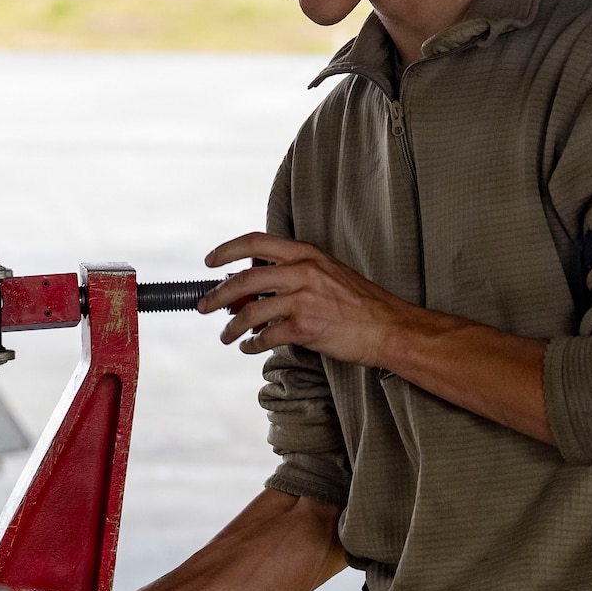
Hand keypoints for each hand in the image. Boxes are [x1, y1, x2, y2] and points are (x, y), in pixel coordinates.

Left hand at [195, 232, 413, 365]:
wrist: (388, 328)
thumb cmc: (360, 303)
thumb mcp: (327, 273)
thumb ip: (294, 273)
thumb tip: (256, 284)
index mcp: (307, 254)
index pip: (256, 242)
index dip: (227, 250)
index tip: (210, 262)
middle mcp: (302, 272)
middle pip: (244, 280)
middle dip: (217, 295)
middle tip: (203, 306)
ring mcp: (303, 300)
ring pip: (250, 312)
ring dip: (231, 327)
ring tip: (225, 336)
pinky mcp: (306, 328)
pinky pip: (266, 337)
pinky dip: (252, 345)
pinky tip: (249, 348)